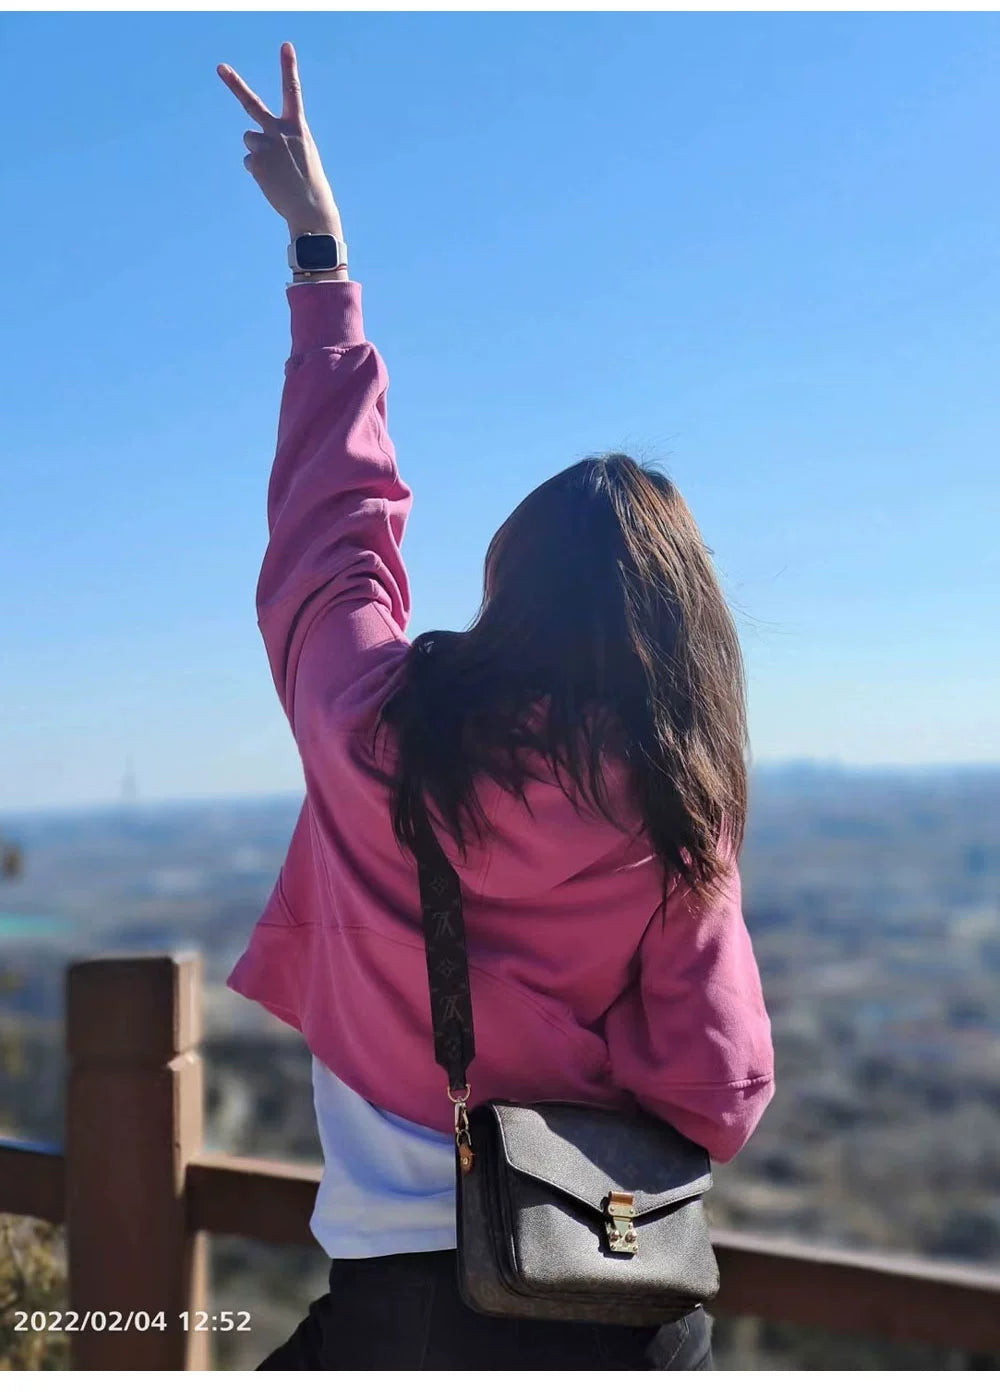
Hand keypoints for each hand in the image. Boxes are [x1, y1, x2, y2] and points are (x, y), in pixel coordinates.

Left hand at [217, 41, 342, 239]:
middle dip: (234, 84)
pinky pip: (249, 162)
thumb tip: (252, 147)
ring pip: (250, 140)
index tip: (286, 46)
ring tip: (276, 170)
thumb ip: (281, 141)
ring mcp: (266, 145)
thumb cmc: (310, 183)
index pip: (293, 91)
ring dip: (258, 153)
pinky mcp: (256, 162)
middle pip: (251, 103)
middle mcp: (280, 131)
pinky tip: (272, 181)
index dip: (289, 67)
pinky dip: (258, 171)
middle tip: (220, 67)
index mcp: (298, 127)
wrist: (311, 208)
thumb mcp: (303, 154)